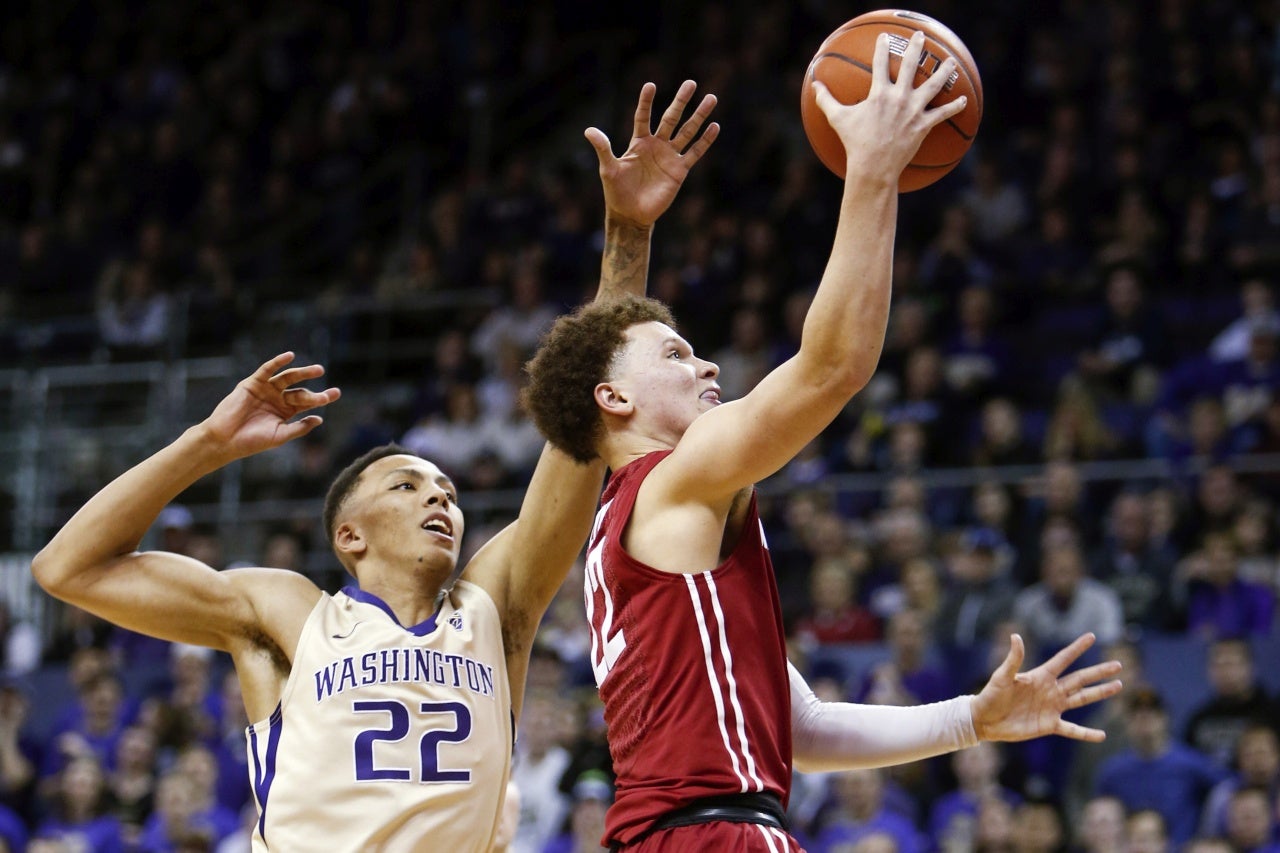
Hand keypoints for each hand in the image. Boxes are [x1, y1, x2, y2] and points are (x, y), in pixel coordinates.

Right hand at [200, 352, 340, 460]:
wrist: (225, 440)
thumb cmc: (252, 441)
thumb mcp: (280, 435)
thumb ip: (299, 428)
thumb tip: (319, 419)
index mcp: (285, 411)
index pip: (307, 402)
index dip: (321, 398)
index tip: (335, 394)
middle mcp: (278, 399)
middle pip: (300, 390)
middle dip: (315, 389)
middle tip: (331, 388)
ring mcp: (266, 390)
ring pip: (287, 378)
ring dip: (302, 373)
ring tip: (318, 370)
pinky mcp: (252, 383)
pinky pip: (266, 370)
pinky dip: (277, 362)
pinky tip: (289, 356)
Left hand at [585, 80, 719, 226]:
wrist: (631, 214)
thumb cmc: (616, 192)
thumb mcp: (608, 168)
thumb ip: (603, 148)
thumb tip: (588, 130)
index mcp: (639, 142)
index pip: (643, 117)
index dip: (646, 102)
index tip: (650, 85)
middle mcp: (656, 145)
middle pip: (671, 118)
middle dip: (681, 101)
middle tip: (691, 83)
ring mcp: (669, 156)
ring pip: (687, 132)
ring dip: (699, 116)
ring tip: (711, 98)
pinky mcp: (680, 170)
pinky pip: (695, 152)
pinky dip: (705, 140)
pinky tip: (715, 126)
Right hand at [812, 31, 966, 180]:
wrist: (873, 166)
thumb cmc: (854, 143)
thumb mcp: (838, 119)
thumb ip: (826, 100)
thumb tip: (814, 85)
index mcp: (879, 93)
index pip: (881, 63)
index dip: (883, 48)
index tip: (886, 38)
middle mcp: (898, 97)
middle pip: (911, 66)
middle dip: (916, 48)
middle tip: (921, 37)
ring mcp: (913, 111)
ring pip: (933, 85)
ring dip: (943, 71)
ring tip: (950, 61)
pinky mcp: (923, 125)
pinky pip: (942, 114)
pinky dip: (954, 107)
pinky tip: (963, 100)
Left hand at [971, 633, 1122, 742]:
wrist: (984, 720)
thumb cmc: (990, 696)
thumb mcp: (1001, 676)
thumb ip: (1013, 659)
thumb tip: (1016, 636)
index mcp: (1040, 676)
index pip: (1063, 659)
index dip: (1077, 648)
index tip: (1091, 636)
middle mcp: (1050, 690)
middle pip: (1080, 678)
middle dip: (1099, 672)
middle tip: (1118, 664)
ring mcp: (1052, 708)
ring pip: (1082, 698)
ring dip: (1099, 693)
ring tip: (1118, 686)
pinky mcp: (1049, 725)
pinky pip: (1072, 729)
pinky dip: (1086, 733)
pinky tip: (1102, 735)